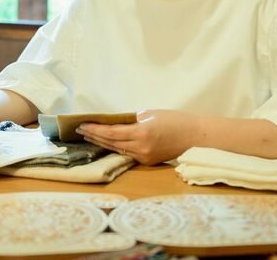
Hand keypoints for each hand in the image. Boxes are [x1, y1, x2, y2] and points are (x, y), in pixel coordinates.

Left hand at [76, 109, 198, 164]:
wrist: (196, 136)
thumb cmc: (176, 120)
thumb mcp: (151, 114)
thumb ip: (133, 119)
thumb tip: (116, 123)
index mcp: (142, 132)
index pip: (111, 133)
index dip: (95, 130)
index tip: (82, 125)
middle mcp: (141, 148)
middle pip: (111, 143)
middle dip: (94, 137)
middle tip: (80, 130)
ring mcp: (144, 157)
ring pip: (118, 150)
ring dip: (103, 143)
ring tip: (89, 136)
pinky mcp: (148, 162)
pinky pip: (128, 154)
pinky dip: (117, 147)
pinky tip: (107, 143)